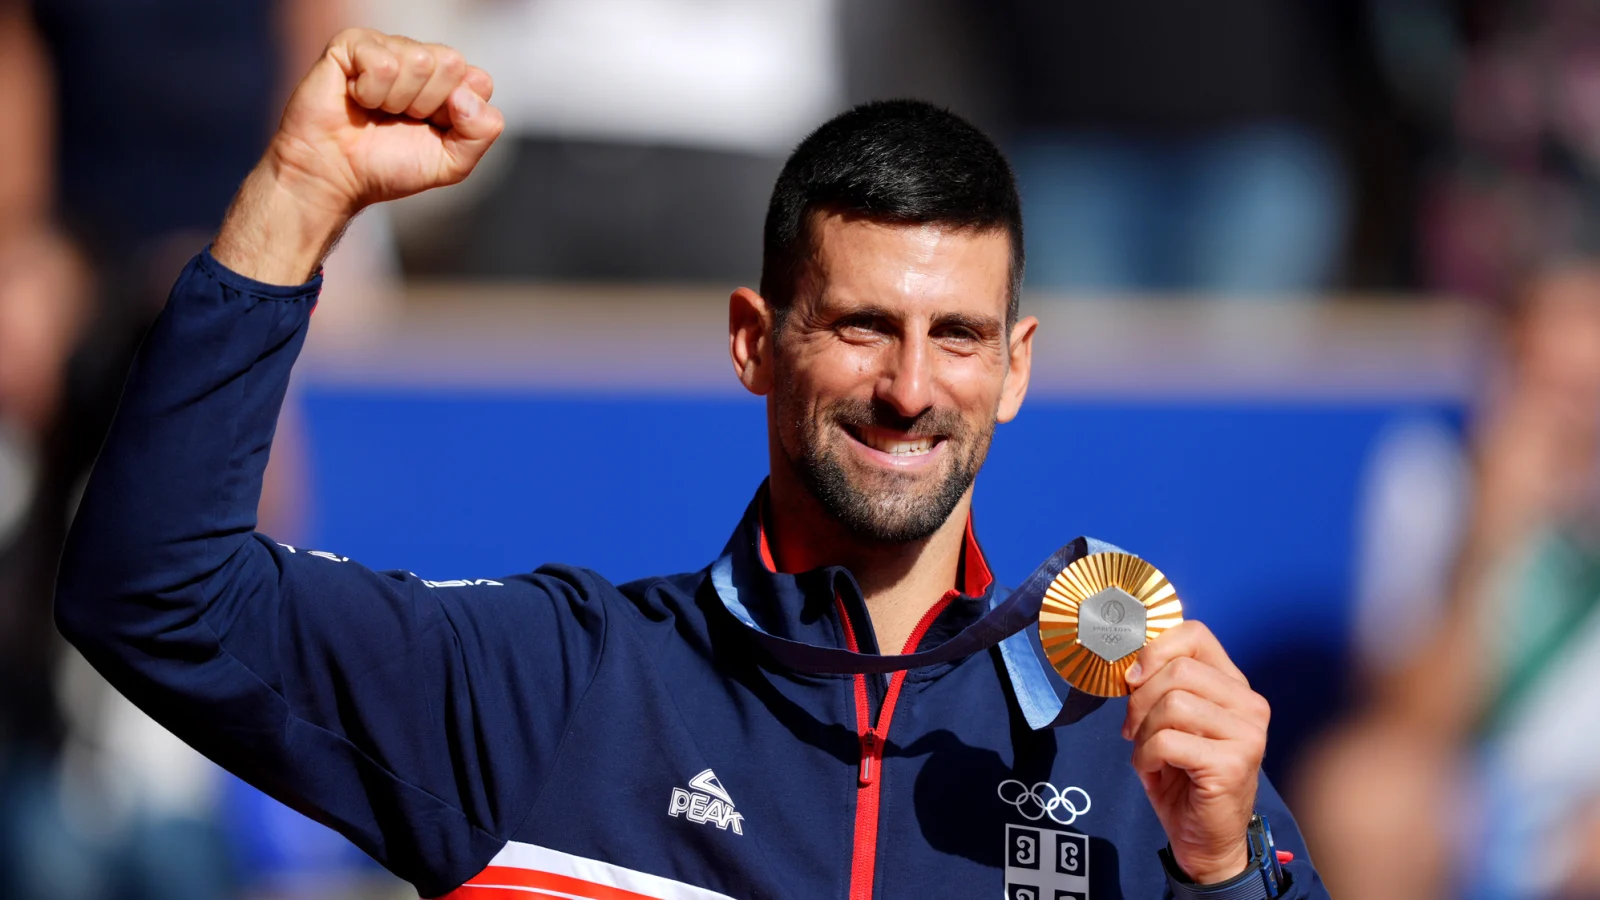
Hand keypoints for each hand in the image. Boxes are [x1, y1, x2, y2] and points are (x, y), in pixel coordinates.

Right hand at [214, 29, 503, 283]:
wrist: (333, 176)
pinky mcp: (351, 44)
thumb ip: (482, 132)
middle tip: (399, 119)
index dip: (457, 114)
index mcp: (447, 82)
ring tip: (376, 111)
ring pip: (419, 61)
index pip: (479, 81)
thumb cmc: (387, 167)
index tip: (429, 129)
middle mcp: (418, 58)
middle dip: (428, 104)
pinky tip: (356, 99)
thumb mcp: (451, 163)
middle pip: (452, 63)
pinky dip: (371, 93)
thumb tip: (467, 96)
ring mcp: (385, 47)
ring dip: (397, 101)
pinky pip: (384, 64)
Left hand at [1121, 621, 1268, 883]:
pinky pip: (1168, 741)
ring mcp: (1247, 734)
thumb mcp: (1170, 720)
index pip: (1195, 634)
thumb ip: (1160, 685)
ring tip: (1147, 753)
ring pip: (1172, 704)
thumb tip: (1129, 661)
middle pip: (1177, 670)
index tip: (1133, 679)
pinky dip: (1146, 756)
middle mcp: (1249, 705)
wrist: (1205, 838)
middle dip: (1140, 699)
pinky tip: (1155, 771)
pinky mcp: (1232, 764)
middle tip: (1132, 729)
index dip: (1154, 650)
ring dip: (1143, 732)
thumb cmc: (1183, 775)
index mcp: (1234, 685)